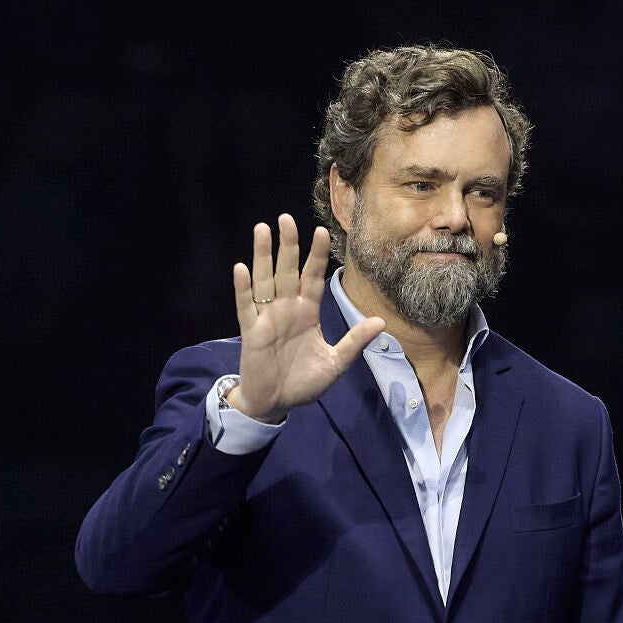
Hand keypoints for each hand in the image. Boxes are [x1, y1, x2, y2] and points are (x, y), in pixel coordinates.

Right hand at [227, 214, 384, 422]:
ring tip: (262, 229)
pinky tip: (242, 268)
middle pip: (287, 270)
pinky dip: (243, 288)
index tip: (320, 231)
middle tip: (286, 218)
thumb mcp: (336, 363)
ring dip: (263, 256)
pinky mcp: (251, 332)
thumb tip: (380, 322)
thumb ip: (354, 342)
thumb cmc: (304, 383)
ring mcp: (267, 318)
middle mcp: (286, 309)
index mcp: (307, 313)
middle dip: (287, 245)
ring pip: (264, 280)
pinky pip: (245, 306)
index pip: (313, 277)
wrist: (276, 404)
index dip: (316, 256)